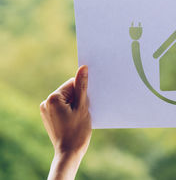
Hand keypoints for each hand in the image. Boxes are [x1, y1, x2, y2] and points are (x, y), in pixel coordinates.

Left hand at [40, 65, 91, 179]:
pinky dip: (70, 110)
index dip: (82, 93)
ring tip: (78, 118)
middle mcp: (46, 102)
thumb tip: (83, 68)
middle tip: (82, 112)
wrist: (69, 152)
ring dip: (75, 105)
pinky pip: (62, 107)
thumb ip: (82, 86)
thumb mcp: (82, 106)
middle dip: (78, 98)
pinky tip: (73, 120)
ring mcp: (46, 110)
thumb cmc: (77, 130)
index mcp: (53, 98)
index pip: (72, 84)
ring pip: (66, 99)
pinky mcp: (48, 117)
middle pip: (68, 91)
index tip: (85, 104)